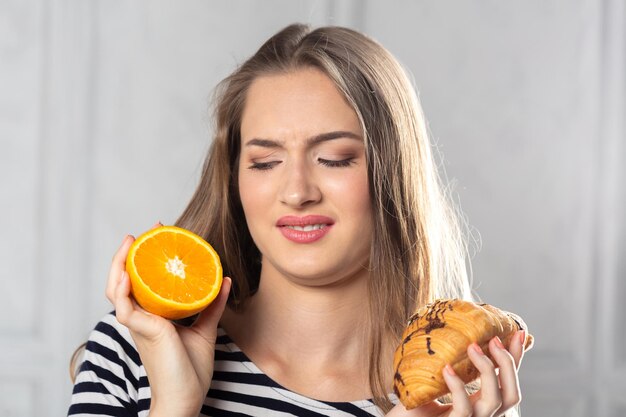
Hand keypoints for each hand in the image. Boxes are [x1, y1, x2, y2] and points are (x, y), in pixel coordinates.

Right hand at [105, 226, 230, 416]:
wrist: (186, 398)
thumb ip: (211, 305)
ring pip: (116, 289)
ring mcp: (140, 324)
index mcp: (153, 316)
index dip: (146, 257)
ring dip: (120, 263)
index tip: (161, 235)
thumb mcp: (205, 329)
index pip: (142, 281)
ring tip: (132, 241)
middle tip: (152, 229)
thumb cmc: (190, 369)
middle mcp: (142, 317)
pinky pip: (125, 307)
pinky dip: (123, 288)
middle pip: (124, 279)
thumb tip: (225, 280)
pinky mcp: (143, 331)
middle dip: (132, 252)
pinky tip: (129, 273)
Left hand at [386, 331, 525, 416]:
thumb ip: (452, 364)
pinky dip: (458, 386)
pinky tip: (447, 368)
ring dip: (488, 369)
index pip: (508, 383)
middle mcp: (480, 415)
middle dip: (509, 364)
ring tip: (472, 347)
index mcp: (479, 404)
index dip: (517, 359)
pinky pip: (464, 409)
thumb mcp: (438, 380)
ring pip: (494, 400)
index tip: (518, 332)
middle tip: (493, 339)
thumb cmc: (415, 403)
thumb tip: (460, 332)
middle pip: (512, 395)